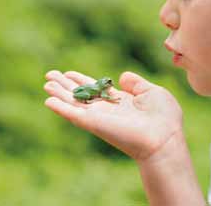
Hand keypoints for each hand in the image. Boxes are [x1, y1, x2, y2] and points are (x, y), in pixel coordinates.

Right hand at [43, 70, 183, 161]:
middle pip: (81, 96)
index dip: (82, 80)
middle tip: (49, 74)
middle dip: (65, 85)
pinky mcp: (94, 123)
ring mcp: (99, 117)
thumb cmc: (164, 116)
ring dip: (59, 94)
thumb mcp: (152, 92)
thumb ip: (136, 84)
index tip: (69, 73)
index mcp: (121, 102)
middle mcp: (107, 110)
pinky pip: (73, 115)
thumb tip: (122, 76)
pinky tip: (48, 100)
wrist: (162, 136)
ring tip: (46, 82)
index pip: (96, 90)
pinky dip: (60, 107)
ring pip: (74, 104)